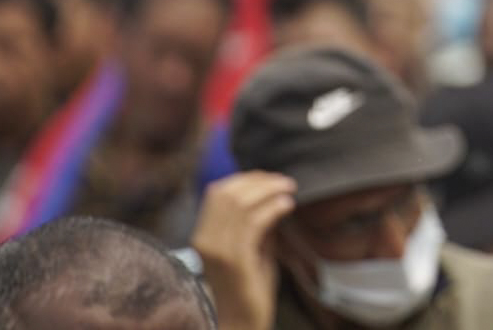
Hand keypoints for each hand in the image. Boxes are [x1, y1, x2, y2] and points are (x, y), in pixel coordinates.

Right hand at [192, 171, 296, 329]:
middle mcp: (204, 240)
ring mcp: (218, 250)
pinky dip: (273, 208)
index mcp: (202, 235)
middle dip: (260, 181)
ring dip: (270, 191)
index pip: (218, 192)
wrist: (241, 322)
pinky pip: (254, 223)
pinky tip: (287, 205)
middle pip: (229, 193)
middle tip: (285, 182)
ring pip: (241, 204)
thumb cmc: (248, 286)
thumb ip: (254, 221)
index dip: (245, 179)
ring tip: (289, 190)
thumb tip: (270, 193)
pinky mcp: (235, 260)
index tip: (270, 177)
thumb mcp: (250, 246)